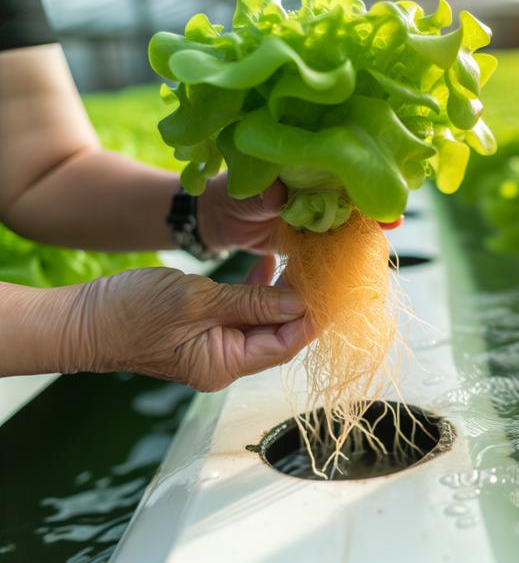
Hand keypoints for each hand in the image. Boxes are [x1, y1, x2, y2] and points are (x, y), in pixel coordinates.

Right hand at [60, 256, 312, 390]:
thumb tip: (301, 303)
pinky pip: (241, 312)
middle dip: (301, 301)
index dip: (312, 316)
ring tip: (298, 259)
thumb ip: (251, 301)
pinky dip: (256, 290)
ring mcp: (214, 347)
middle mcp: (225, 362)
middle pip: (279, 333)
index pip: (286, 343)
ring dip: (280, 292)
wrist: (80, 319)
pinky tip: (267, 264)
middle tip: (320, 265)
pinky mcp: (204, 330)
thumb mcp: (197, 300)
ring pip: (262, 320)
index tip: (333, 286)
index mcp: (225, 364)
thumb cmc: (131, 311)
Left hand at [197, 175, 404, 254]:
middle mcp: (314, 189)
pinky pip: (332, 241)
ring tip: (390, 228)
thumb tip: (279, 195)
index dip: (358, 179)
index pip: (337, 172)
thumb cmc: (231, 196)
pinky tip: (365, 251)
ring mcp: (315, 213)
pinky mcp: (309, 237)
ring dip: (367, 226)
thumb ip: (263, 194)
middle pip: (351, 196)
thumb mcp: (246, 193)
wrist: (219, 220)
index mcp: (301, 169)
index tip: (377, 186)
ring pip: (347, 219)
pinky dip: (348, 246)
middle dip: (373, 204)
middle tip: (394, 214)